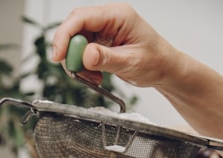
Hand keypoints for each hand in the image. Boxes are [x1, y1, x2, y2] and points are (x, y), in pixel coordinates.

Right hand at [52, 3, 178, 88]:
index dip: (65, 36)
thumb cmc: (155, 61)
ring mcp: (104, 30)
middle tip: (76, 71)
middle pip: (75, 29)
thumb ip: (107, 59)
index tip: (59, 56)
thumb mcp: (131, 62)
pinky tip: (95, 76)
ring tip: (92, 77)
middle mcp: (108, 19)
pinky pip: (83, 52)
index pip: (81, 18)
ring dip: (78, 63)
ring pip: (77, 43)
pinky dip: (84, 67)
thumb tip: (86, 55)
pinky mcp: (102, 43)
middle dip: (71, 52)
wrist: (164, 69)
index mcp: (117, 15)